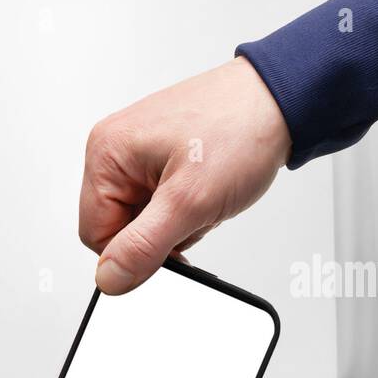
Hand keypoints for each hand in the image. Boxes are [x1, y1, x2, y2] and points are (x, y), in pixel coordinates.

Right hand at [80, 57, 291, 293]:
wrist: (282, 100)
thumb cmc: (241, 130)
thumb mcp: (190, 202)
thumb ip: (143, 247)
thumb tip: (109, 278)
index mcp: (106, 154)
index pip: (95, 234)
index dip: (133, 252)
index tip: (171, 244)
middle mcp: (113, 148)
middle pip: (117, 227)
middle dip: (159, 233)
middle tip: (194, 213)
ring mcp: (135, 151)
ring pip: (140, 218)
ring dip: (175, 221)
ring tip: (204, 197)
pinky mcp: (156, 155)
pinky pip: (157, 202)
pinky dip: (183, 207)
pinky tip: (204, 191)